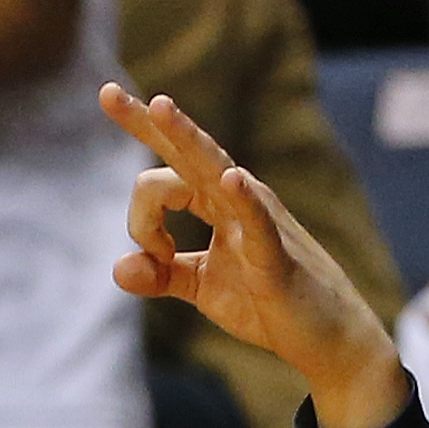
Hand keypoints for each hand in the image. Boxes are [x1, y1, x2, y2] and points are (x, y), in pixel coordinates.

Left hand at [103, 85, 404, 427]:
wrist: (321, 335)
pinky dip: (243, 200)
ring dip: (186, 139)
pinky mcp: (274, 253)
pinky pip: (257, 221)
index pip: (167, 170)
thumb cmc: (265, 302)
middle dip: (149, 122)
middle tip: (107, 92)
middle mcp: (234, 197)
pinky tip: (230, 180)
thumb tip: (118, 267)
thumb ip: (159, 275)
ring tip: (159, 106)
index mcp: (214, 202)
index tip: (133, 186)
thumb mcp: (201, 287)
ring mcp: (257, 219)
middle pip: (187, 151)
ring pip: (215, 171)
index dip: (140, 184)